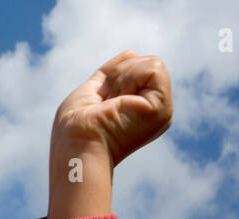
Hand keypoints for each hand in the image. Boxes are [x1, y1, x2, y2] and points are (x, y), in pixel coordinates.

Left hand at [46, 51, 172, 218]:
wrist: (76, 146)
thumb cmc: (75, 128)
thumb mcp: (93, 91)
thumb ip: (112, 74)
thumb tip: (132, 53)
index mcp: (139, 109)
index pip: (134, 69)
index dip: (113, 76)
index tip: (99, 103)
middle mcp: (154, 111)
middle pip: (144, 62)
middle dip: (118, 75)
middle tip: (105, 103)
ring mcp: (162, 111)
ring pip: (152, 62)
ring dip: (122, 78)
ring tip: (112, 105)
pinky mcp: (163, 108)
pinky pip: (153, 67)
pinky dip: (129, 79)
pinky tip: (119, 102)